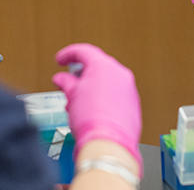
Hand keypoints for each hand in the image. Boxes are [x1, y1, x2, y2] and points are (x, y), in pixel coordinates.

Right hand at [52, 43, 141, 168]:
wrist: (109, 143)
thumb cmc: (91, 119)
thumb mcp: (72, 96)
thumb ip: (66, 82)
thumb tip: (62, 78)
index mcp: (104, 65)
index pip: (84, 51)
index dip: (69, 54)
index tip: (61, 60)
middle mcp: (119, 72)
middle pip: (97, 65)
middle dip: (81, 73)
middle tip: (68, 82)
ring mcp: (128, 87)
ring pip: (107, 80)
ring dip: (92, 86)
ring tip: (78, 101)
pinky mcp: (132, 101)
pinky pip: (116, 93)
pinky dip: (103, 96)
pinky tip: (92, 109)